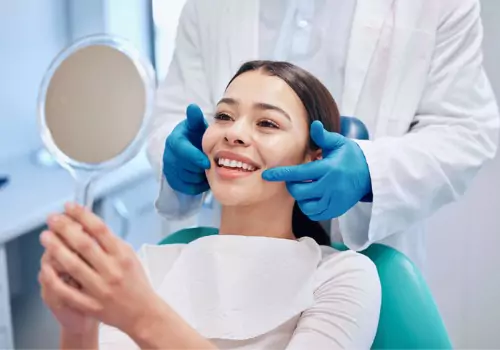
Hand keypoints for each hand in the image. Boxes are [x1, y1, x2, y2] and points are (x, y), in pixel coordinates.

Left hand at [40, 203, 161, 335]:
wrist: (142, 312)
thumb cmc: (135, 281)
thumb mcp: (129, 256)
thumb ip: (111, 242)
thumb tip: (88, 223)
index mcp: (122, 256)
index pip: (100, 229)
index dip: (82, 215)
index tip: (69, 206)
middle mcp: (112, 270)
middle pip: (84, 244)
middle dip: (65, 228)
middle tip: (52, 219)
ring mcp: (100, 289)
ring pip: (73, 265)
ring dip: (56, 249)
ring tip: (45, 237)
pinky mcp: (91, 305)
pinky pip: (67, 291)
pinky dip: (54, 279)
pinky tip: (45, 267)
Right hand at [163, 104, 210, 194]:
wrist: (190, 149)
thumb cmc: (196, 136)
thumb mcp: (196, 126)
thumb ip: (195, 119)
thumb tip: (193, 107)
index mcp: (174, 140)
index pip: (181, 151)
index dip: (194, 158)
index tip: (207, 163)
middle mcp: (168, 155)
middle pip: (184, 167)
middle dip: (199, 168)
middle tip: (211, 165)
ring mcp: (169, 169)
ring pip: (186, 179)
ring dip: (199, 177)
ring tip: (207, 170)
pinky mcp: (173, 181)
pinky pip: (186, 188)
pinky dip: (197, 185)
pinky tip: (203, 178)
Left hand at [262, 121, 371, 220]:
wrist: (371, 174)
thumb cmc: (351, 156)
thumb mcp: (339, 143)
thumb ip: (323, 137)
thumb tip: (314, 125)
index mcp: (327, 169)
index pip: (299, 173)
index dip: (281, 174)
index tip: (267, 175)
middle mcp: (330, 186)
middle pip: (299, 192)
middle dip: (292, 186)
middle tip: (296, 179)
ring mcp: (334, 200)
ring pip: (306, 205)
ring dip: (301, 198)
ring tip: (306, 188)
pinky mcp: (336, 210)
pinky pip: (315, 214)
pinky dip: (310, 208)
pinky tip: (313, 198)